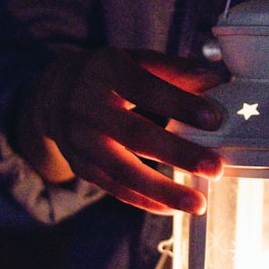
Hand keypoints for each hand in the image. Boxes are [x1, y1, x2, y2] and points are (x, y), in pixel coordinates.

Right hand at [16, 47, 223, 214]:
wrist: (53, 95)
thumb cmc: (106, 75)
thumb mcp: (134, 60)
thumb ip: (172, 69)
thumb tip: (214, 80)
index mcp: (107, 72)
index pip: (147, 89)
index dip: (181, 104)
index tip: (214, 119)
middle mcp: (88, 107)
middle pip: (136, 134)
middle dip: (178, 153)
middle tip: (215, 168)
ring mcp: (81, 140)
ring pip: (123, 170)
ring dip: (163, 190)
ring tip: (197, 203)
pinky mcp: (81, 165)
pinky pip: (114, 187)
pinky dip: (143, 200)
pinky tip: (171, 208)